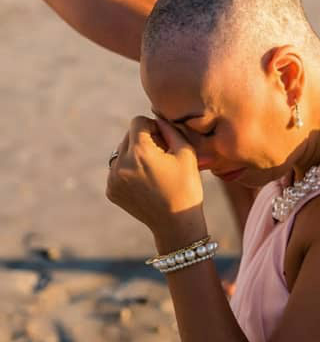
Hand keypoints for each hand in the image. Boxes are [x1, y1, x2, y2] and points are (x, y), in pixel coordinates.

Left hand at [106, 117, 205, 247]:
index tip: (165, 139)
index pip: (138, 122)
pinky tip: (146, 183)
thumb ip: (171, 129)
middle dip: (144, 140)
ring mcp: (113, 179)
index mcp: (140, 152)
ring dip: (135, 155)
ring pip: (120, 152)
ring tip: (154, 170)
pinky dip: (129, 171)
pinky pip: (117, 170)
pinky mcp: (111, 191)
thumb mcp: (186, 153)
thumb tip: (157, 118)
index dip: (153, 126)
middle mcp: (121, 164)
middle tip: (162, 155)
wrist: (176, 223)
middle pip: (128, 136)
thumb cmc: (187, 186)